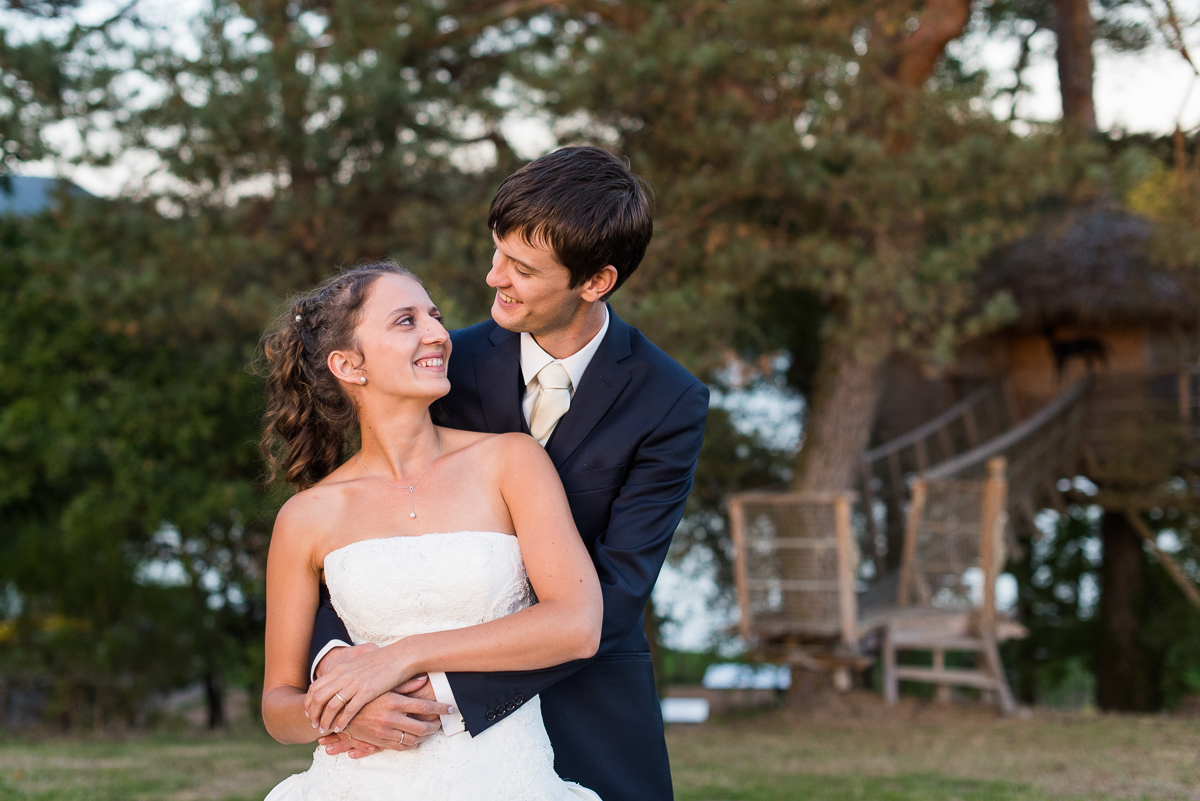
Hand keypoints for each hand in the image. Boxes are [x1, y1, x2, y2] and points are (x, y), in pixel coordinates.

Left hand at [305, 642, 420, 734]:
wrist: (400, 657)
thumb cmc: (382, 661)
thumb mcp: (358, 663)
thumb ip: (346, 672)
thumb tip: (337, 681)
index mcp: (340, 668)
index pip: (315, 686)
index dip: (308, 701)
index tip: (308, 712)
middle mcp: (344, 676)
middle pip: (318, 697)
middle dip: (313, 713)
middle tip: (313, 724)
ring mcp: (355, 684)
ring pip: (331, 706)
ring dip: (325, 720)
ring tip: (323, 729)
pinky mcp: (367, 692)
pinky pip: (348, 710)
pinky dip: (341, 721)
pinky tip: (340, 729)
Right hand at [317, 676, 446, 757]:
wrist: (339, 709)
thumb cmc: (364, 693)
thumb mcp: (384, 685)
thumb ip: (405, 684)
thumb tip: (424, 679)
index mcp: (394, 701)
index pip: (424, 707)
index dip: (440, 709)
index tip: (450, 708)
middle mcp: (390, 718)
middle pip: (421, 727)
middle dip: (434, 726)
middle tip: (441, 723)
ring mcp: (384, 731)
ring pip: (412, 739)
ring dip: (424, 737)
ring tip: (430, 730)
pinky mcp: (378, 741)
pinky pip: (399, 747)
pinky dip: (411, 744)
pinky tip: (416, 739)